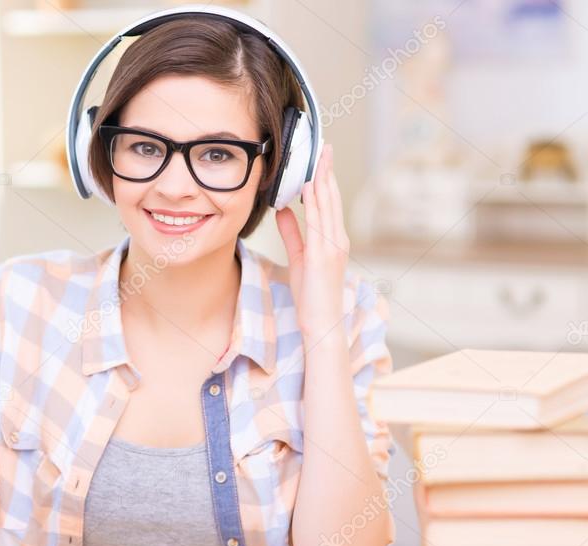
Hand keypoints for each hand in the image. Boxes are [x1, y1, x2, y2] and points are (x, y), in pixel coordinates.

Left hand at [274, 143, 349, 340]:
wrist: (321, 323)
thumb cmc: (312, 295)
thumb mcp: (300, 258)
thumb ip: (292, 233)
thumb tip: (283, 210)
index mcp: (333, 239)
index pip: (329, 203)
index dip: (325, 179)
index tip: (320, 158)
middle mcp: (338, 239)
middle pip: (332, 198)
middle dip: (327, 171)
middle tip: (324, 146)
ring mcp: (333, 246)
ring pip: (328, 205)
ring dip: (323, 179)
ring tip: (319, 157)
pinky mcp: (325, 254)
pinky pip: (319, 222)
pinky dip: (315, 203)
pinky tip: (309, 187)